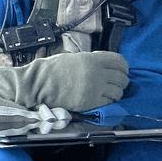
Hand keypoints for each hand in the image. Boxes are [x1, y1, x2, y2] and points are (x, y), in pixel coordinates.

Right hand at [0, 51, 128, 111]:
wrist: (38, 84)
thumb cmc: (52, 69)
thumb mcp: (73, 58)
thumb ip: (91, 60)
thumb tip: (104, 65)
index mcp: (93, 59)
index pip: (120, 62)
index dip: (123, 68)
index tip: (120, 71)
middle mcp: (97, 73)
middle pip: (122, 78)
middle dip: (120, 82)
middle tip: (114, 84)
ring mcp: (95, 88)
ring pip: (118, 92)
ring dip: (115, 93)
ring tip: (107, 93)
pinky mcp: (90, 102)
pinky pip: (109, 102)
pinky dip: (108, 102)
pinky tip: (100, 100)